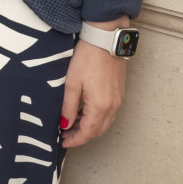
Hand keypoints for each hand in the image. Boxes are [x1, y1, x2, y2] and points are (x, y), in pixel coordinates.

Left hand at [60, 20, 127, 147]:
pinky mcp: (119, 93)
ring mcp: (118, 100)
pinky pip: (109, 113)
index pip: (88, 132)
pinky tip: (84, 114)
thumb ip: (69, 107)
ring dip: (89, 128)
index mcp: (100, 106)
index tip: (63, 143)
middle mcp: (113, 106)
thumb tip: (65, 125)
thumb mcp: (72, 83)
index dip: (75, 140)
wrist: (105, 40)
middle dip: (82, 136)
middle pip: (98, 131)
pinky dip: (97, 119)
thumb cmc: (87, 59)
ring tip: (72, 126)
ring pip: (104, 123)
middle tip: (65, 136)